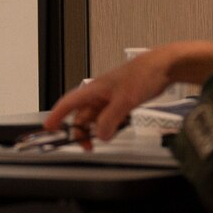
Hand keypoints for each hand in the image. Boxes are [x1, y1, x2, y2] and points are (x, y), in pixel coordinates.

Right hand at [43, 47, 177, 145]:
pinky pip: (110, 116)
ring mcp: (110, 97)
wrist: (163, 67)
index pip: (68, 103)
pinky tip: (118, 128)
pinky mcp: (121, 100)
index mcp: (94, 90)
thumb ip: (110, 119)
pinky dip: (111, 124)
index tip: (49, 128)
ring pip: (96, 117)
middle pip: (82, 115)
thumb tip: (100, 135)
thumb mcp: (125, 101)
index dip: (56, 116)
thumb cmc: (142, 75)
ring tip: (105, 138)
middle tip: (86, 145)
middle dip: (81, 130)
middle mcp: (99, 93)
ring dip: (98, 128)